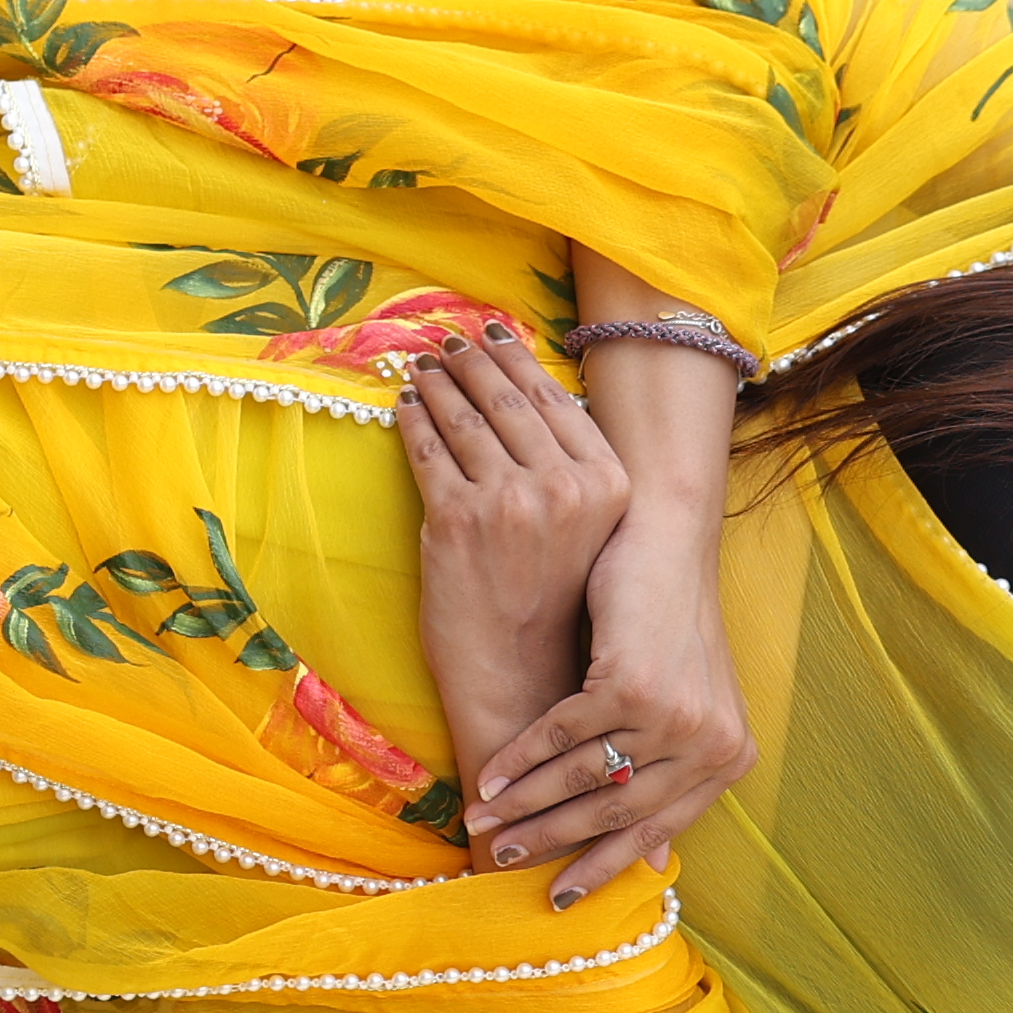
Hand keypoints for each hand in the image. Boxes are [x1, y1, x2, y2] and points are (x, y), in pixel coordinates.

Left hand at [400, 325, 626, 805]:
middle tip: (451, 340)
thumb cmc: (554, 610)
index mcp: (607, 487)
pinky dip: (412, 421)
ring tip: (424, 364)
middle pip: (508, 401)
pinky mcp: (454, 519)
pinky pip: (426, 451)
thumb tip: (543, 409)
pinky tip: (405, 405)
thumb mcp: (591, 535)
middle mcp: (564, 487)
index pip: (556, 401)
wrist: (520, 679)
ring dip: (440, 382)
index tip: (498, 334)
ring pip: (464, 419)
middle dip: (475, 362)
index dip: (521, 359)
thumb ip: (577, 476)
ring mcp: (508, 501)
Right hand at [466, 526, 753, 906]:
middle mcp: (711, 744)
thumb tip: (660, 865)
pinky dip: (520, 759)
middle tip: (504, 860)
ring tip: (484, 820)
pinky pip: (562, 736)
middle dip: (553, 841)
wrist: (662, 539)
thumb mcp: (681, 703)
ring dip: (526, 804)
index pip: (659, 829)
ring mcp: (675, 716)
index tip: (560, 896)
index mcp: (729, 757)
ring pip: (584, 777)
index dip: (605, 866)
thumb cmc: (666, 618)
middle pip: (617, 812)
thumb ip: (671, 775)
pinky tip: (489, 776)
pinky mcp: (633, 684)